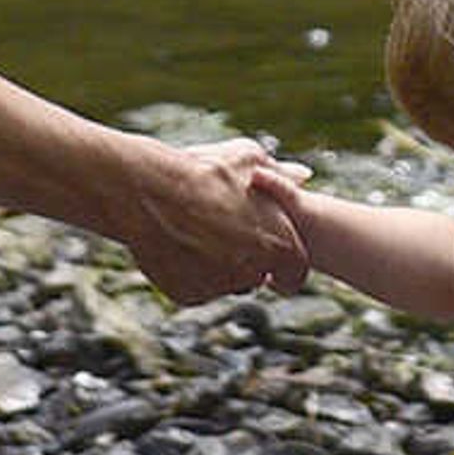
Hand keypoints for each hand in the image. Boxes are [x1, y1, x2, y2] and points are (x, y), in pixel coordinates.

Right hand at [114, 137, 309, 305]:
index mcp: (278, 245)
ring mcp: (219, 287)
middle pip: (256, 276)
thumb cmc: (204, 172)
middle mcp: (253, 273)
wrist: (150, 192)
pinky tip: (178, 242)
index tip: (270, 253)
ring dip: (217, 264)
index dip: (284, 262)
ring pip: (225, 282)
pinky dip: (190, 272)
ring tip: (195, 229)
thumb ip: (282, 173)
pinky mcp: (188, 295)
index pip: (295, 271)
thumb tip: (303, 175)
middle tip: (224, 230)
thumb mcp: (249, 159)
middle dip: (246, 258)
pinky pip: (195, 288)